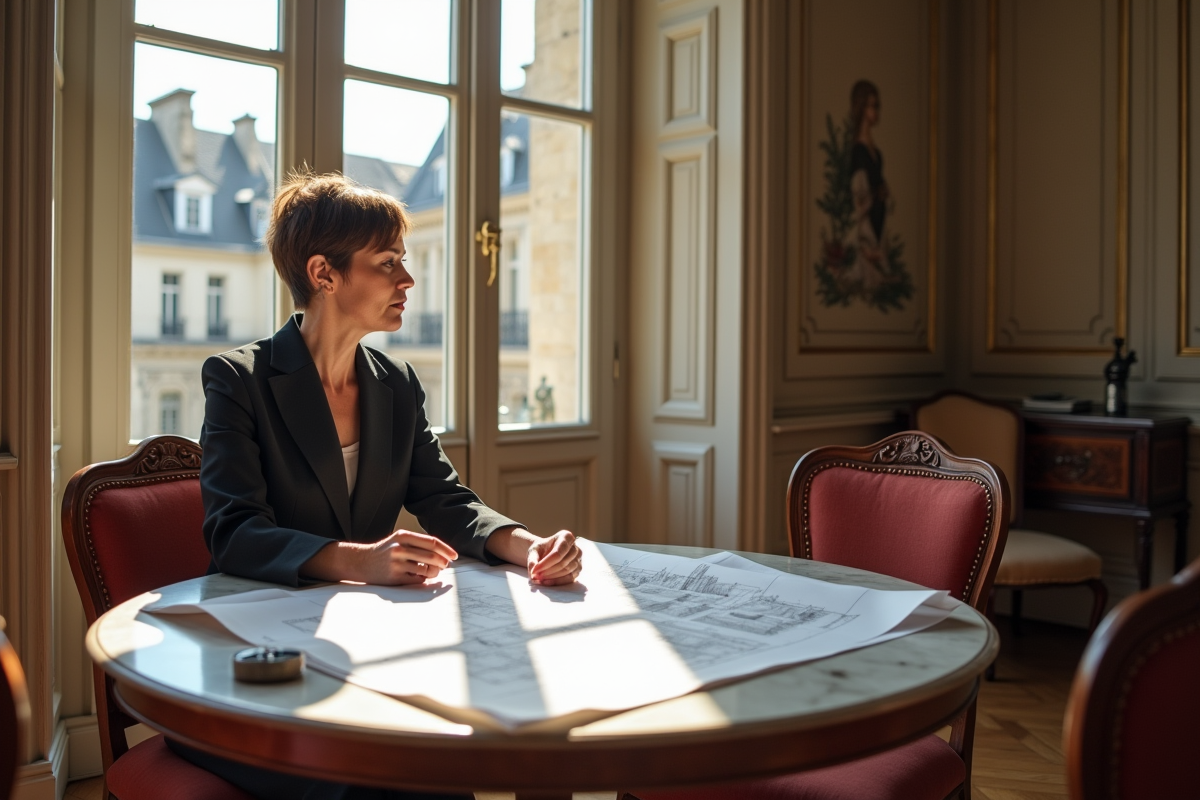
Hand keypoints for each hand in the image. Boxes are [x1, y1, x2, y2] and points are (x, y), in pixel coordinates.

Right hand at [341, 530, 457, 584]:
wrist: (362, 562)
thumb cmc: (386, 550)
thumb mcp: (399, 539)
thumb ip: (419, 543)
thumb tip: (444, 554)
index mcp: (403, 536)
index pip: (431, 542)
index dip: (446, 549)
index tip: (454, 556)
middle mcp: (399, 548)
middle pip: (432, 557)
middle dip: (443, 562)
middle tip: (446, 565)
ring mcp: (396, 564)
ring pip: (426, 570)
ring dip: (434, 572)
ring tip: (432, 571)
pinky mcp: (394, 578)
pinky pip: (417, 580)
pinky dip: (423, 579)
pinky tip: (418, 576)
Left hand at [526, 530, 581, 585]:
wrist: (545, 553)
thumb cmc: (541, 549)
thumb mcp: (534, 550)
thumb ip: (532, 559)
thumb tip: (533, 569)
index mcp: (566, 536)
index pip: (558, 552)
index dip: (546, 563)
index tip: (534, 570)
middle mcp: (575, 547)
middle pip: (563, 562)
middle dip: (548, 571)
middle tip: (536, 576)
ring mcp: (578, 559)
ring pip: (567, 570)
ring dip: (552, 577)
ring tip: (539, 579)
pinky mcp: (578, 570)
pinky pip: (570, 578)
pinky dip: (557, 581)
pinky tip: (546, 582)